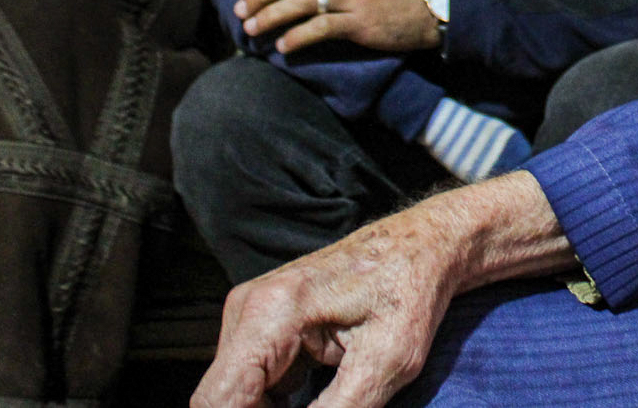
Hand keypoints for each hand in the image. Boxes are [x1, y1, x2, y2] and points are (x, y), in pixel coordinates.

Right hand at [192, 173, 574, 407]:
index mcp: (271, 312)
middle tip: (328, 407)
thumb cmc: (409, 292)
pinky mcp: (262, 325)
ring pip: (231, 393)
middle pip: (218, 399)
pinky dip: (273, 405)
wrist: (421, 246)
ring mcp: (250, 314)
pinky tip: (312, 402)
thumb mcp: (386, 363)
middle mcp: (248, 308)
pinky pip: (248, 382)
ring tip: (328, 401)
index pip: (216, 400)